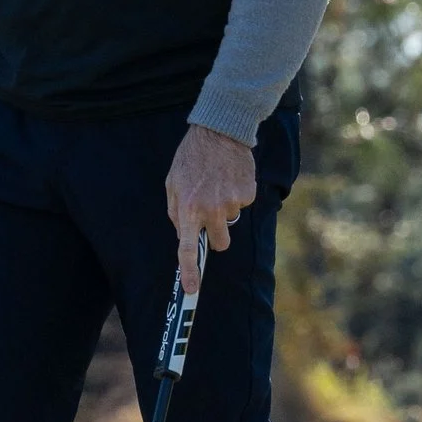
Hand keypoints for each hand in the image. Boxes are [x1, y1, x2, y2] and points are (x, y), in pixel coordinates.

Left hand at [165, 123, 255, 296]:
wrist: (219, 132)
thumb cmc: (191, 158)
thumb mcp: (173, 183)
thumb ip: (177, 212)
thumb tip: (184, 235)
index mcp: (188, 209)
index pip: (188, 249)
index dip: (189, 272)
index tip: (192, 290)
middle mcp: (211, 210)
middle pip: (221, 243)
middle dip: (217, 234)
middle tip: (211, 213)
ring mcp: (231, 203)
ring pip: (232, 221)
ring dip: (226, 209)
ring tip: (218, 184)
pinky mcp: (248, 193)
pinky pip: (243, 204)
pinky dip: (237, 194)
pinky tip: (229, 177)